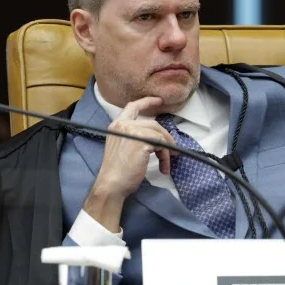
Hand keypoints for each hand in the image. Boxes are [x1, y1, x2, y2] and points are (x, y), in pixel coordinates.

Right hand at [83, 97, 175, 231]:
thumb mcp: (123, 147)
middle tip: (172, 149)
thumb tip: (157, 139)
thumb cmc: (117, 171)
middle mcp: (123, 125)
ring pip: (159, 134)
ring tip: (166, 162)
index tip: (159, 100)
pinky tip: (163, 167)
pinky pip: (162, 144)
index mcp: (117, 125)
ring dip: (166, 149)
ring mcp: (132, 131)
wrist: (112, 184)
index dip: (147, 102)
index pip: (132, 107)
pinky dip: (166, 156)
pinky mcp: (142, 141)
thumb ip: (134, 137)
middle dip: (165, 137)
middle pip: (153, 124)